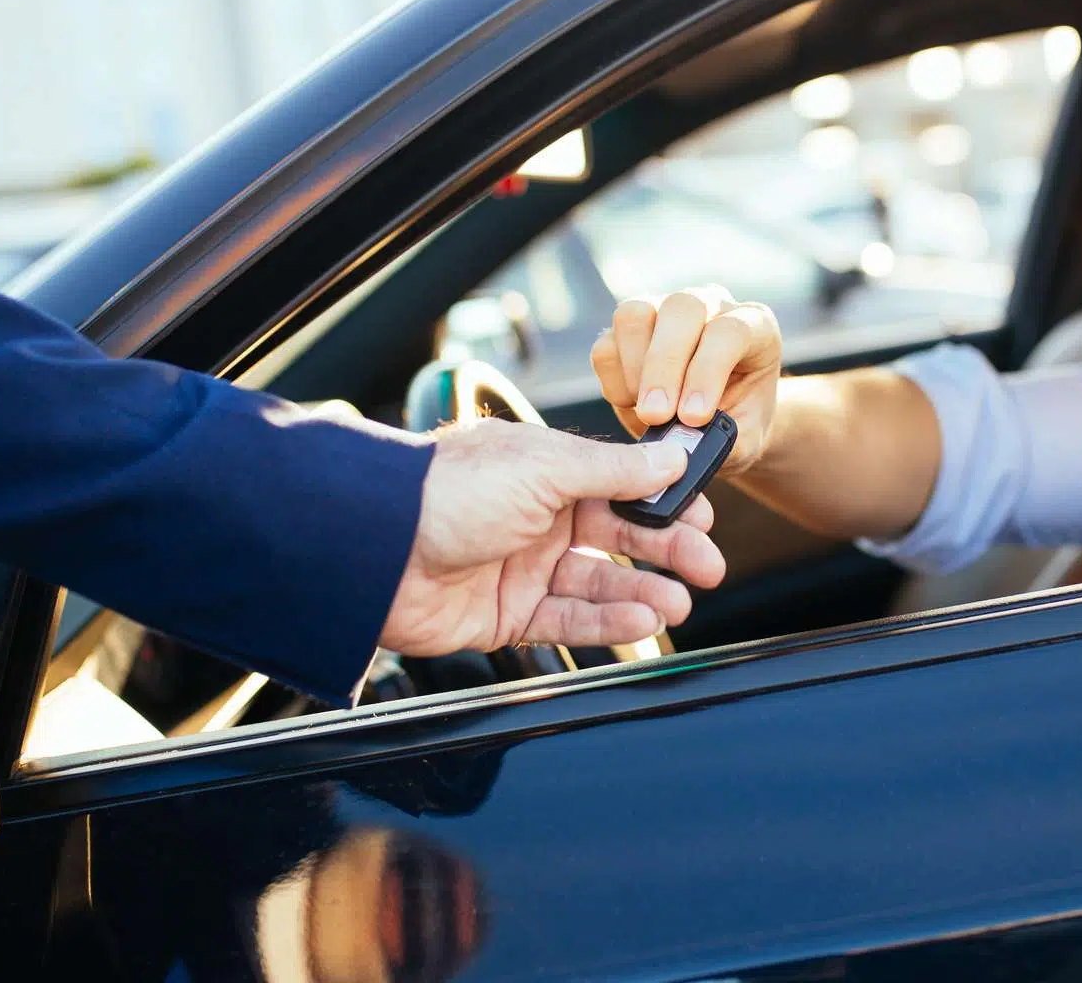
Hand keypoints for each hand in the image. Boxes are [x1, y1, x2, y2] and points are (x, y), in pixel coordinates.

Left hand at [380, 419, 724, 656]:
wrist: (373, 551)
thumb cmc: (448, 492)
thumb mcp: (544, 467)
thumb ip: (614, 470)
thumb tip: (672, 455)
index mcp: (544, 469)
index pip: (620, 485)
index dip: (663, 500)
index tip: (703, 515)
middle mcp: (536, 516)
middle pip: (617, 537)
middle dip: (667, 551)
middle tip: (708, 567)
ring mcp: (521, 567)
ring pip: (598, 584)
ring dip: (642, 593)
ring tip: (678, 604)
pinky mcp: (505, 615)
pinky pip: (567, 622)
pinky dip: (607, 624)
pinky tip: (641, 621)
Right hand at [591, 286, 781, 473]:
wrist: (720, 422)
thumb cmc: (740, 424)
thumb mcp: (746, 439)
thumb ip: (725, 440)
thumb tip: (684, 442)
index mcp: (754, 326)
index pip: (729, 331)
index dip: (707, 372)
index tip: (693, 417)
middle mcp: (709, 306)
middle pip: (680, 309)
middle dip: (664, 367)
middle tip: (656, 417)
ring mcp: (663, 310)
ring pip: (634, 315)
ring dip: (634, 370)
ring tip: (647, 413)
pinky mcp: (627, 332)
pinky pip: (606, 345)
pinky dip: (613, 382)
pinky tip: (633, 406)